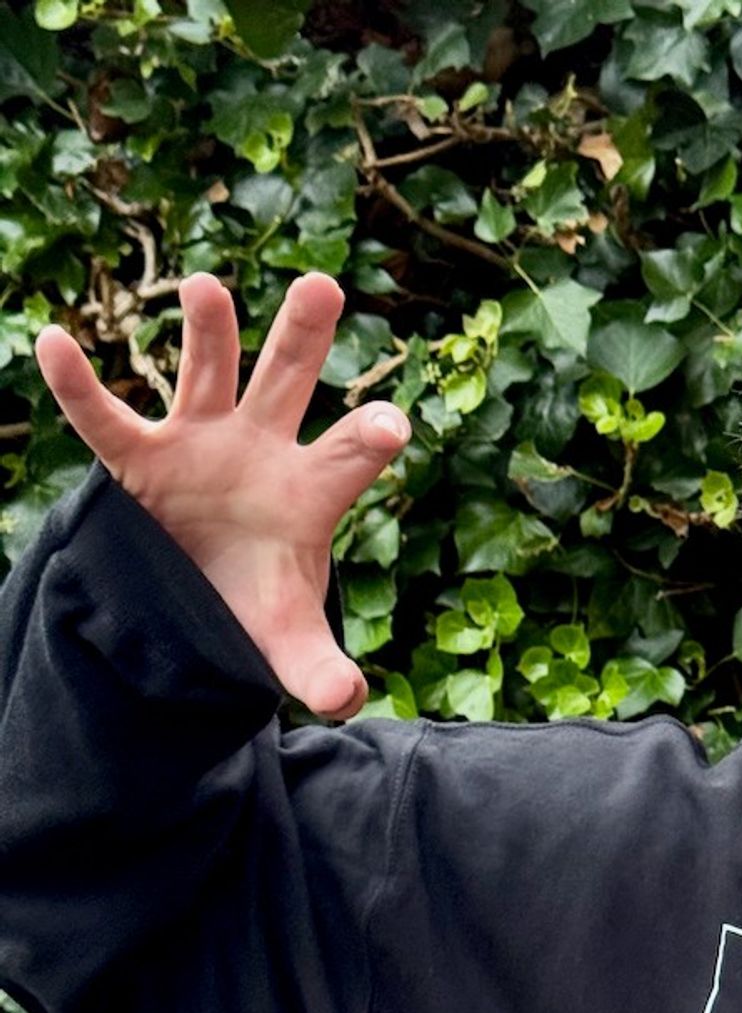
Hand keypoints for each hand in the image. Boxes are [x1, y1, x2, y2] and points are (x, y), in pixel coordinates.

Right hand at [34, 271, 406, 720]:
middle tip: (324, 286)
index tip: (392, 425)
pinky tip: (52, 341)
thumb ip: (320, 669)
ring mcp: (201, 442)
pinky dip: (78, 384)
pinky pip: (104, 418)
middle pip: (288, 384)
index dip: (369, 439)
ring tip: (206, 288)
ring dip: (210, 332)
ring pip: (208, 373)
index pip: (346, 458)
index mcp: (310, 492)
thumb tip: (345, 702)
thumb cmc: (258, 601)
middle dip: (304, 338)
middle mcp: (260, 450)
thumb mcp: (286, 641)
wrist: (201, 594)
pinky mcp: (141, 455)